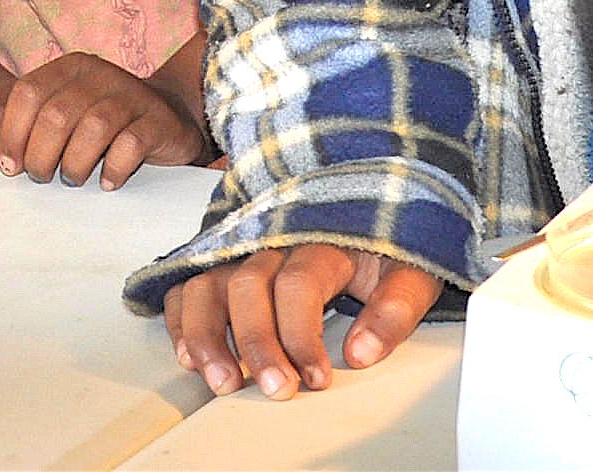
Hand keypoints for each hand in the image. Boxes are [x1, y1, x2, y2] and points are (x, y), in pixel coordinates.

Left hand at [0, 52, 210, 188]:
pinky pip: (130, 146)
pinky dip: (113, 169)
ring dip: (74, 165)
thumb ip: (13, 117)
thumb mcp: (56, 110)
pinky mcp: (158, 121)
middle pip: (55, 115)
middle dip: (40, 156)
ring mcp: (132, 96)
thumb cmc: (99, 119)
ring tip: (73, 179)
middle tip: (42, 176)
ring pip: (92, 129)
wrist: (168, 115)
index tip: (9, 165)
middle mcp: (100, 74)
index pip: (26, 93)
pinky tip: (107, 181)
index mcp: (69, 67)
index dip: (11, 133)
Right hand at [165, 244, 444, 400]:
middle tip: (276, 390)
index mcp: (321, 236)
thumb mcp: (410, 268)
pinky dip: (182, 320)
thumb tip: (361, 353)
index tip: (317, 379)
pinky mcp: (224, 260)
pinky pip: (189, 284)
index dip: (303, 337)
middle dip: (258, 344)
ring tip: (223, 382)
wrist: (372, 202)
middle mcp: (274, 238)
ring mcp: (243, 247)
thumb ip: (395, 308)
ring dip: (208, 337)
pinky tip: (191, 356)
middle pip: (248, 285)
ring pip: (208, 283)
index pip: (300, 284)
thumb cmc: (387, 244)